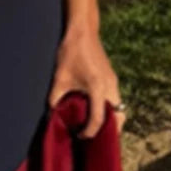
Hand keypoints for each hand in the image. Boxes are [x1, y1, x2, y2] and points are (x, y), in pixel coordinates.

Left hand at [47, 22, 125, 138]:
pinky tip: (95, 112)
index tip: (80, 136)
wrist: (82, 31)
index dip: (90, 132)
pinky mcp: (112, 78)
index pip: (99, 119)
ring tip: (95, 128)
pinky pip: (115, 100)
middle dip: (109, 131)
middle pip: (119, 117)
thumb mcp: (59, 78)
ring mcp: (113, 82)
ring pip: (119, 109)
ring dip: (111, 120)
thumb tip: (51, 115)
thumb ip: (55, 99)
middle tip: (95, 138)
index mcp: (98, 88)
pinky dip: (109, 110)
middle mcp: (110, 87)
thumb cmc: (70, 53)